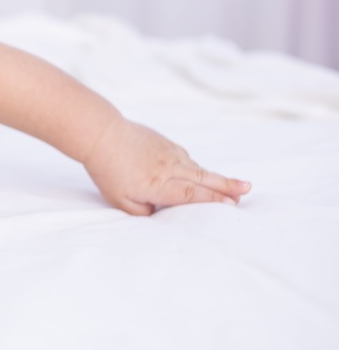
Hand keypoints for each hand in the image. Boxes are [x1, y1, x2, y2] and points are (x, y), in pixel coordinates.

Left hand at [82, 118, 250, 214]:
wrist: (101, 134)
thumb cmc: (108, 171)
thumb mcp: (120, 200)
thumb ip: (143, 212)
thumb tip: (162, 214)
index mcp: (157, 185)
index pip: (191, 194)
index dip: (213, 200)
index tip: (232, 205)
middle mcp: (168, 168)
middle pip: (203, 178)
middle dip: (227, 186)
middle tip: (247, 190)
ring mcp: (169, 153)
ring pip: (197, 168)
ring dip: (217, 178)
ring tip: (237, 187)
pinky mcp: (167, 143)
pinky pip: (187, 159)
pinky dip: (198, 168)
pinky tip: (205, 176)